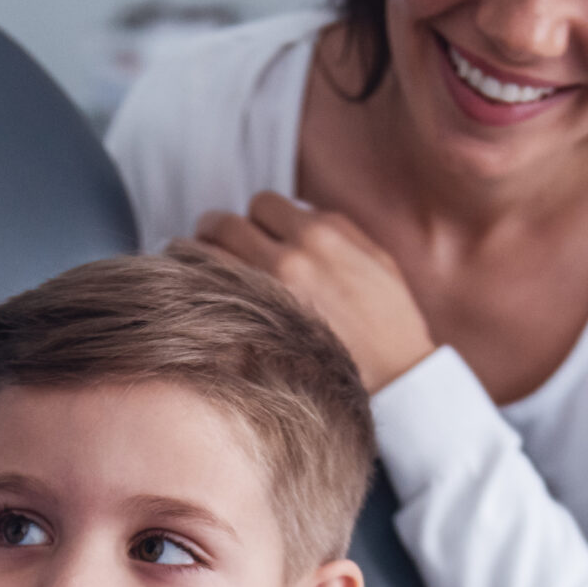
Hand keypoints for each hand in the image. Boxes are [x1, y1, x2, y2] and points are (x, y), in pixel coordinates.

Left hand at [187, 192, 435, 391]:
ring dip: (193, 258)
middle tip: (210, 243)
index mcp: (320, 235)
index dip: (257, 218)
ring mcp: (262, 297)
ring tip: (190, 268)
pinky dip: (191, 292)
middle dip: (215, 231)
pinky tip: (191, 299)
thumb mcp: (376, 259)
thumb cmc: (391, 324)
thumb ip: (336, 228)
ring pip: (202, 257)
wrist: (397, 382)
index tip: (255, 233)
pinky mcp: (248, 333)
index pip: (262, 204)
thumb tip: (295, 214)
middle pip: (223, 224)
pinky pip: (201, 298)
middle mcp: (286, 259)